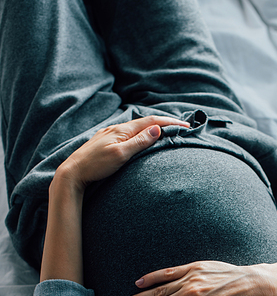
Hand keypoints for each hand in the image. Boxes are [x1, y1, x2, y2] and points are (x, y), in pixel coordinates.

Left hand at [56, 115, 189, 191]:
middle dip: (163, 123)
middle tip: (180, 128)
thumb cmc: (96, 166)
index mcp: (122, 130)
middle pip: (144, 122)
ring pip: (136, 128)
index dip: (169, 123)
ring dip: (152, 128)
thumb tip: (157, 129)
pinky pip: (128, 135)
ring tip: (164, 132)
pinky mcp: (105, 143)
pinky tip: (140, 139)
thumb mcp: (121, 154)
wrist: (72, 173)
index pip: (151, 122)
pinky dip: (141, 134)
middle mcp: (116, 129)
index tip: (185, 126)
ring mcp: (109, 136)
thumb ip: (139, 142)